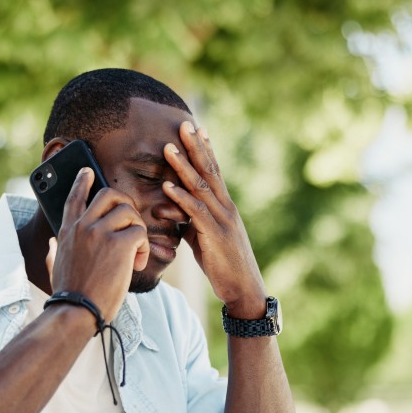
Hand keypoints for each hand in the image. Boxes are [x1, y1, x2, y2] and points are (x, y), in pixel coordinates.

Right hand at [46, 168, 149, 319]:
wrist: (75, 310)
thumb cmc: (71, 295)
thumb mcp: (59, 264)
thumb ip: (62, 248)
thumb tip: (57, 246)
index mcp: (67, 230)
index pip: (75, 196)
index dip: (83, 181)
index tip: (89, 171)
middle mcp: (83, 226)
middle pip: (110, 194)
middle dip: (126, 204)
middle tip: (132, 223)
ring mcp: (100, 233)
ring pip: (130, 212)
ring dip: (139, 231)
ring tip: (136, 253)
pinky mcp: (119, 244)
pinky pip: (141, 233)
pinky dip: (144, 249)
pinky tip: (138, 264)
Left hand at [162, 122, 266, 318]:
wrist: (244, 289)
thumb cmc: (223, 265)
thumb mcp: (203, 239)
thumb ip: (188, 222)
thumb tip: (170, 211)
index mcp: (225, 206)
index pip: (215, 171)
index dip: (205, 149)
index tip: (197, 128)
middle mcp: (226, 208)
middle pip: (209, 171)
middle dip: (195, 147)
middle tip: (184, 124)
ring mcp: (222, 220)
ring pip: (201, 187)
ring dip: (183, 166)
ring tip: (168, 147)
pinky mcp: (215, 235)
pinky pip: (196, 212)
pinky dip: (181, 198)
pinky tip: (168, 186)